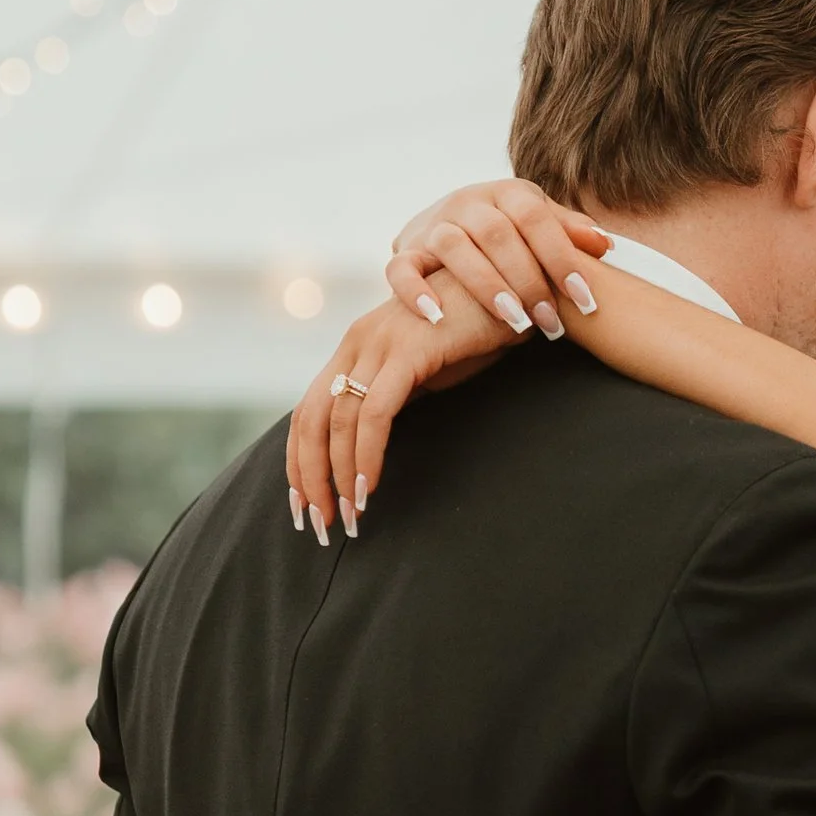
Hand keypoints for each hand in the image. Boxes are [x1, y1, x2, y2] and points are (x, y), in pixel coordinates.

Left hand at [285, 297, 504, 542]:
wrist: (515, 290)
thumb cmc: (474, 332)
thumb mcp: (422, 368)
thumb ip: (392, 395)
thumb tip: (368, 445)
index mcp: (354, 347)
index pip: (308, 412)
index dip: (300, 462)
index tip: (306, 505)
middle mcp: (356, 341)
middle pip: (310, 419)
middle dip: (309, 478)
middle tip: (321, 525)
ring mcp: (380, 342)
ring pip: (339, 420)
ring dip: (339, 475)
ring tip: (350, 516)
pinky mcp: (409, 350)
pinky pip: (375, 412)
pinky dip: (367, 453)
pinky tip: (370, 486)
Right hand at [387, 178, 614, 341]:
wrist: (449, 225)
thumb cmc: (509, 231)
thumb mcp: (538, 223)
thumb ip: (568, 231)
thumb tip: (604, 244)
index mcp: (507, 191)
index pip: (536, 217)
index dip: (561, 256)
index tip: (584, 297)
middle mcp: (468, 202)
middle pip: (497, 233)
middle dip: (528, 280)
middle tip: (551, 320)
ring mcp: (435, 224)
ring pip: (453, 247)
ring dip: (485, 285)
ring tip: (513, 321)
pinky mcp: (407, 250)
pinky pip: (401, 268)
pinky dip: (415, 291)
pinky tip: (437, 316)